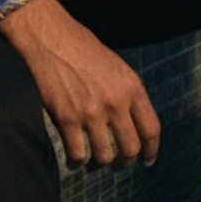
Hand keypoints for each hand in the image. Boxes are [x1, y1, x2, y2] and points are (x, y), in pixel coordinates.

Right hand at [0, 0, 160, 167]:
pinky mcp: (66, 118)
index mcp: (131, 86)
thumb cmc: (81, 48)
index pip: (151, 128)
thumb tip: (133, 125)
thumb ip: (126, 94)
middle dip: (125, 163)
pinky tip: (75, 160)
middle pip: (130, 149)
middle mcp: (115, 101)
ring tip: (94, 163)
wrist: (49, 36)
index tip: (147, 160)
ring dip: (100, 164)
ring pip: (104, 157)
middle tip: (117, 165)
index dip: (151, 150)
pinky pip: (77, 155)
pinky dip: (77, 163)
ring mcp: (90, 112)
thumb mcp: (115, 66)